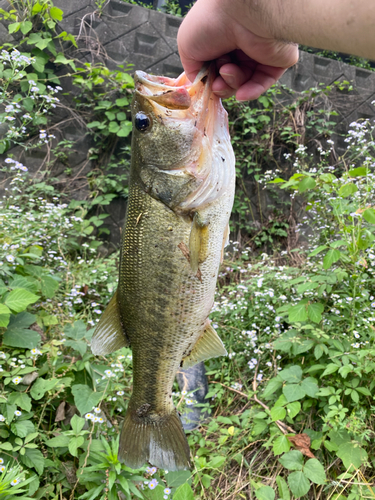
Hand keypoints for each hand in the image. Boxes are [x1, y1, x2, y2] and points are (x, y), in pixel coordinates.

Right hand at [177, 0, 298, 99]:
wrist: (240, 12)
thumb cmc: (209, 22)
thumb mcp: (187, 47)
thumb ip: (192, 69)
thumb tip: (202, 84)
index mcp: (220, 39)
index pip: (215, 69)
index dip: (210, 80)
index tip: (206, 83)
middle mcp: (239, 45)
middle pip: (229, 79)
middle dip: (221, 84)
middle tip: (218, 81)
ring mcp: (258, 53)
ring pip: (245, 82)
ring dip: (233, 84)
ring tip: (228, 72)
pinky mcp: (276, 60)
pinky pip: (263, 83)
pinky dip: (252, 92)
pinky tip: (242, 94)